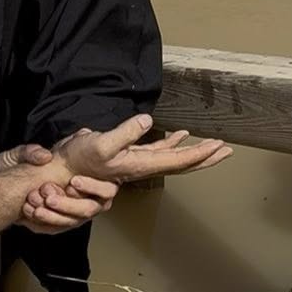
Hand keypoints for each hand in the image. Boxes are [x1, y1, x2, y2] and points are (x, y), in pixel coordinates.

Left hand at [0, 143, 117, 234]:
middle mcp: (79, 197)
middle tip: (48, 195)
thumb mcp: (20, 154)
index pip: (103, 189)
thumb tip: (44, 156)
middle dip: (68, 203)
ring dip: (53, 215)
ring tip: (34, 203)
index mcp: (81, 178)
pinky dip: (42, 223)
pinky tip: (29, 213)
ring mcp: (67, 212)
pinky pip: (52, 229)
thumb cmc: (16, 165)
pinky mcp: (51, 223)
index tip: (73, 182)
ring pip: (70, 221)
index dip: (91, 186)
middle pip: (88, 209)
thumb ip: (31, 152)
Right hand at [53, 114, 231, 186]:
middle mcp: (143, 166)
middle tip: (228, 151)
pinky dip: (173, 144)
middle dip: (206, 158)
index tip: (219, 147)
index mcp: (140, 165)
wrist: (63, 171)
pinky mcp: (130, 155)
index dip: (200, 154)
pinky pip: (159, 150)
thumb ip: (125, 132)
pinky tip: (181, 135)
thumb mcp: (100, 144)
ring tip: (214, 146)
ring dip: (195, 152)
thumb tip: (147, 120)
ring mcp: (138, 161)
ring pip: (174, 158)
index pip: (178, 160)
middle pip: (183, 164)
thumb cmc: (79, 161)